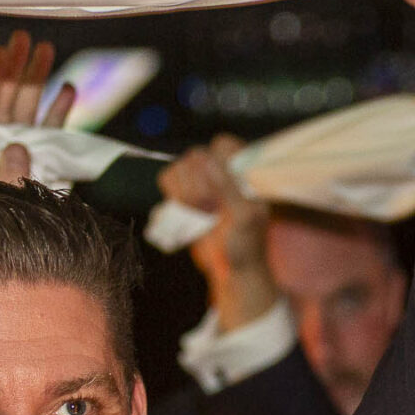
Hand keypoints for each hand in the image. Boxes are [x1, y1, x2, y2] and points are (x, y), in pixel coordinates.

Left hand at [0, 30, 76, 183]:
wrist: (20, 263)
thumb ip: (7, 177)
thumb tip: (16, 148)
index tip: (2, 52)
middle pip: (6, 100)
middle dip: (16, 67)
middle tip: (24, 38)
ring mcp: (22, 155)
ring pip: (28, 110)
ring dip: (38, 80)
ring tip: (46, 52)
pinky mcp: (44, 165)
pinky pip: (50, 132)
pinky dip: (58, 111)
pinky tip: (66, 90)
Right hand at [158, 138, 279, 331]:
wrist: (232, 269)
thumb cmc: (247, 244)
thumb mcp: (245, 218)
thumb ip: (228, 187)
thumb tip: (206, 160)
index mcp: (245, 170)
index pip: (222, 145)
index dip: (215, 164)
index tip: (219, 190)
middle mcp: (222, 169)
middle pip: (196, 156)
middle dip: (199, 185)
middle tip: (210, 210)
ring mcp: (201, 180)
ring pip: (179, 167)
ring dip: (186, 194)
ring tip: (202, 214)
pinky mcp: (183, 191)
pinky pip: (167, 177)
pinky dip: (172, 195)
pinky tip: (188, 212)